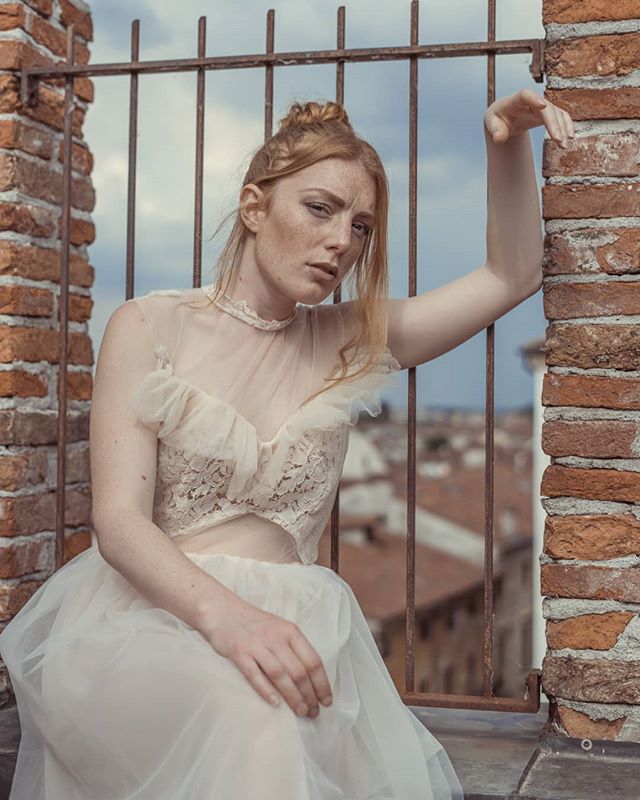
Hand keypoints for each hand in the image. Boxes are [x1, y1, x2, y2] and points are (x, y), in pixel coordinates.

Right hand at [202, 597, 332, 718]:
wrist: (222, 609)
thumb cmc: (253, 623)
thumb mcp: (279, 628)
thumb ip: (292, 648)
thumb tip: (310, 678)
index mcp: (290, 631)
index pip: (312, 660)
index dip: (322, 683)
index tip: (326, 701)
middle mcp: (276, 637)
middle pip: (299, 671)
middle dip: (309, 695)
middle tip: (313, 713)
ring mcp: (257, 645)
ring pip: (280, 675)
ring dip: (293, 696)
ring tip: (301, 712)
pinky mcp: (239, 652)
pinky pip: (254, 674)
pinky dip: (266, 690)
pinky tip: (275, 704)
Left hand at [484, 88, 574, 147]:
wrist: (504, 117)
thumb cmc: (497, 119)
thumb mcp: (491, 124)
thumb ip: (495, 131)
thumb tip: (499, 138)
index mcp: (515, 101)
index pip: (525, 95)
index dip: (534, 99)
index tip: (542, 105)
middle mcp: (531, 100)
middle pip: (546, 108)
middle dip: (553, 123)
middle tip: (557, 140)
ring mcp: (542, 105)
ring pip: (556, 113)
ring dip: (562, 129)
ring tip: (562, 146)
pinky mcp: (548, 112)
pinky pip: (561, 116)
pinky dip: (567, 125)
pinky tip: (570, 137)